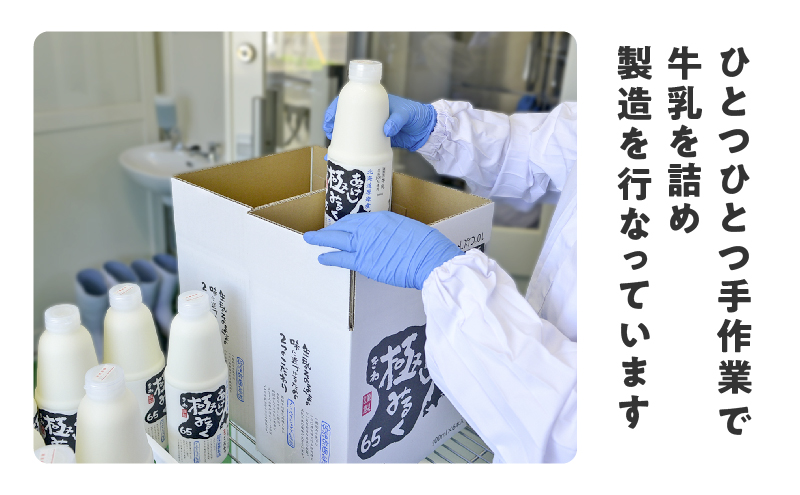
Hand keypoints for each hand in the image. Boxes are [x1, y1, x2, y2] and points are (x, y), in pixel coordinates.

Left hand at [303, 211, 462, 289]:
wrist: (429, 259)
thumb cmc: (427, 246)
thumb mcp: (409, 229)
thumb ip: (394, 232)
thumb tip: (390, 239)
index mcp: (382, 218)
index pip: (357, 220)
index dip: (346, 224)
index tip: (340, 227)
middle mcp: (369, 227)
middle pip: (343, 227)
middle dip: (329, 229)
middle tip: (317, 231)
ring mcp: (364, 244)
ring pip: (336, 239)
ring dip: (321, 239)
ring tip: (310, 239)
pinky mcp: (363, 261)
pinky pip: (340, 257)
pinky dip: (329, 257)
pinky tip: (322, 257)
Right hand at [322, 94, 437, 151]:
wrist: (425, 130)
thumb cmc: (416, 115)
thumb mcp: (406, 114)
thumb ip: (397, 119)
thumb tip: (386, 129)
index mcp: (372, 102)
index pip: (349, 101)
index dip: (335, 108)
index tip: (330, 119)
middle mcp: (368, 114)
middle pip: (345, 117)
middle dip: (333, 125)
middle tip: (329, 134)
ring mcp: (370, 128)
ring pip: (349, 132)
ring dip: (339, 139)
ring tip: (332, 150)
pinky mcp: (374, 141)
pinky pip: (359, 144)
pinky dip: (350, 151)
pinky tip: (342, 159)